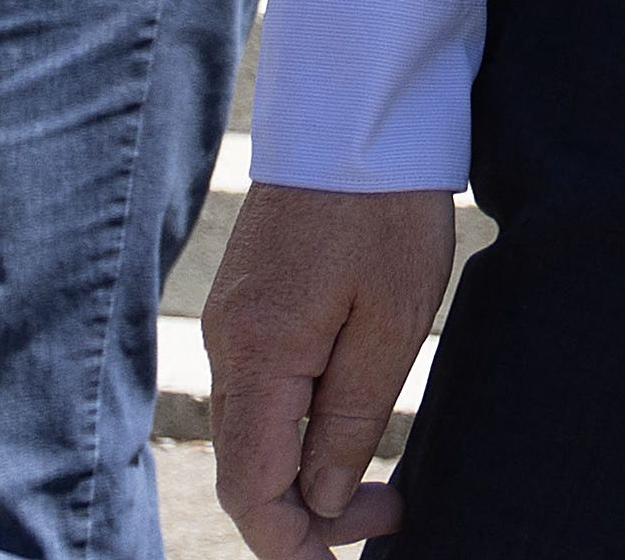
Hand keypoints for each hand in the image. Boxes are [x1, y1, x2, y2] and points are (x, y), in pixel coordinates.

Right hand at [202, 183, 457, 554]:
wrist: (357, 110)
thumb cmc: (384, 208)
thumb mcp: (391, 322)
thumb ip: (349, 419)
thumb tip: (323, 500)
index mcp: (257, 356)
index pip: (252, 491)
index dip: (295, 544)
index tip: (350, 556)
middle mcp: (229, 345)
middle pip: (249, 468)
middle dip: (313, 514)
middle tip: (396, 510)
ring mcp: (234, 320)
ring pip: (258, 431)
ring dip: (311, 470)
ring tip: (385, 477)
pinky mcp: (252, 301)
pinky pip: (265, 389)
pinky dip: (302, 425)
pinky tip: (353, 419)